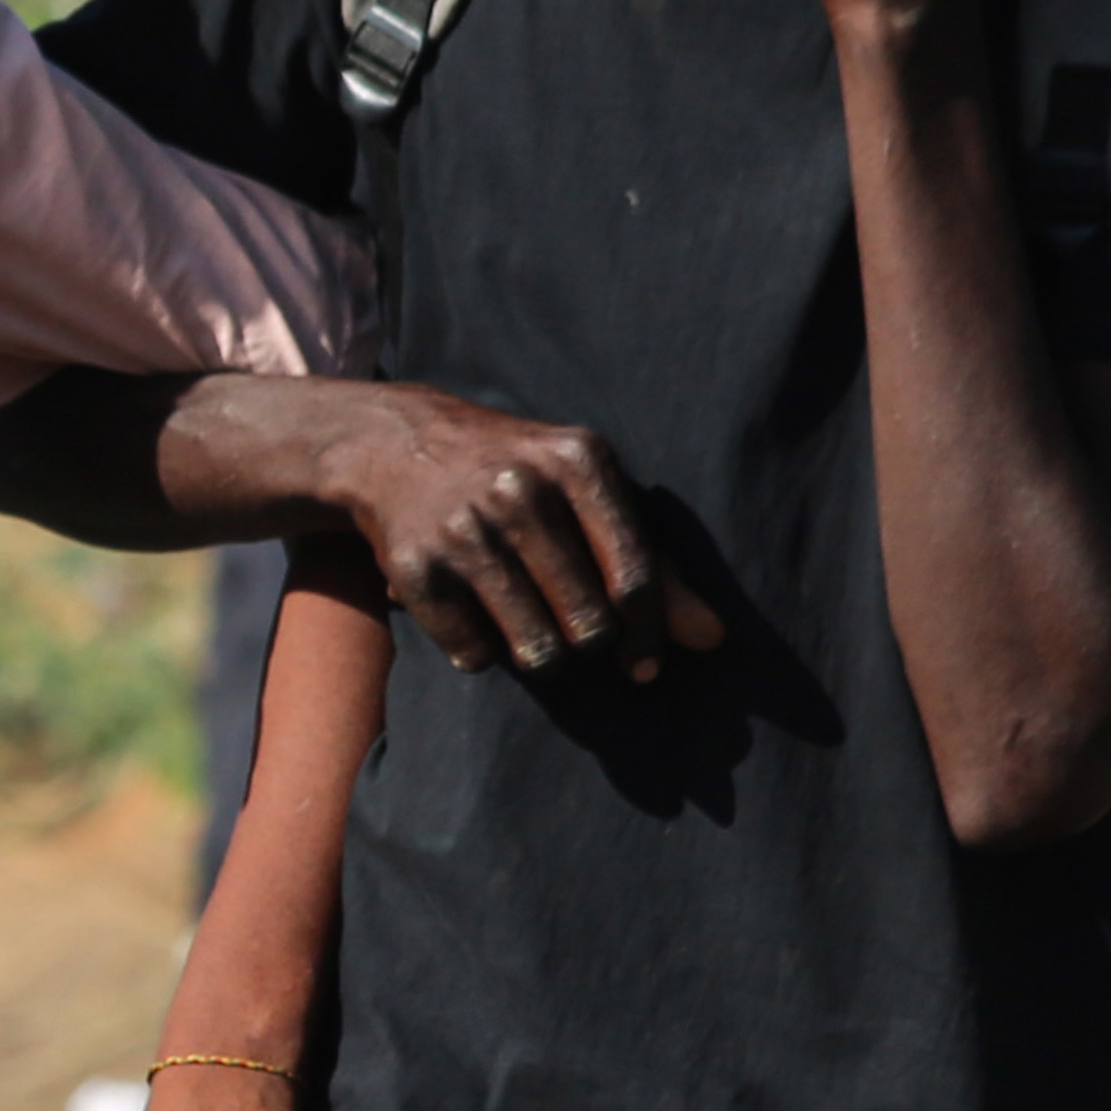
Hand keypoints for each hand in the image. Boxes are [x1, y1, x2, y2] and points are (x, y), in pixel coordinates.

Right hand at [321, 384, 728, 680]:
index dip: (648, 635)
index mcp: (578, 461)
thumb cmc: (519, 477)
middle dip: (589, 643)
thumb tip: (713, 639)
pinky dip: (481, 650)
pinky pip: (474, 654)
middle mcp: (520, 490)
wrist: (397, 445)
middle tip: (574, 628)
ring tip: (530, 627)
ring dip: (541, 656)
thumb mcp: (588, 495)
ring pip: (535, 649)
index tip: (644, 665)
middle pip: (589, 624)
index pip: (634, 577)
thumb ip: (653, 565)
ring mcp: (465, 529)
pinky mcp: (415, 568)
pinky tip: (474, 612)